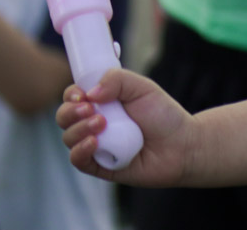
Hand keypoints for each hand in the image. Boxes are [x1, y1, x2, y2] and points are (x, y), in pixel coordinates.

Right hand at [57, 69, 193, 185]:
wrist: (182, 144)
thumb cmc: (163, 115)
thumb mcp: (143, 88)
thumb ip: (118, 80)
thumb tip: (90, 92)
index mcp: (101, 103)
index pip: (73, 97)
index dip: (71, 95)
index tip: (81, 94)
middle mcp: (93, 123)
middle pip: (64, 117)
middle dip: (70, 112)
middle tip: (89, 109)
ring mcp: (95, 145)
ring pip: (68, 138)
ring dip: (79, 129)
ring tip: (101, 124)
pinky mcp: (99, 166)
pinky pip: (78, 161)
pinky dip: (80, 151)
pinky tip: (93, 143)